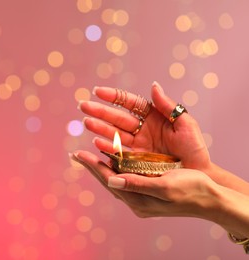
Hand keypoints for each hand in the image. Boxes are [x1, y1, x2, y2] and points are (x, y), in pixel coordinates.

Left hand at [70, 150, 218, 219]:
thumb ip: (138, 184)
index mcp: (138, 200)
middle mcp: (135, 200)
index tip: (77, 154)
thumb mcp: (165, 186)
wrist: (210, 199)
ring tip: (89, 157)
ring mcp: (140, 197)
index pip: (108, 180)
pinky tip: (112, 162)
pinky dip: (115, 169)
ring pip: (114, 180)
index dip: (92, 166)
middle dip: (92, 166)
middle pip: (107, 180)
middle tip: (76, 155)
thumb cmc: (191, 190)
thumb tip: (111, 182)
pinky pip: (125, 179)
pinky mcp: (147, 192)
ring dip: (101, 168)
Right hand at [78, 82, 210, 170]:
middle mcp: (142, 129)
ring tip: (86, 123)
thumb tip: (153, 85)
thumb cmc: (195, 149)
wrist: (199, 175)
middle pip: (117, 117)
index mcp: (153, 116)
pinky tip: (96, 143)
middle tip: (83, 106)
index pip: (130, 103)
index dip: (114, 96)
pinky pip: (118, 152)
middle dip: (100, 111)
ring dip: (99, 128)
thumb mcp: (186, 124)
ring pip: (114, 133)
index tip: (97, 91)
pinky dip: (107, 148)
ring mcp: (137, 145)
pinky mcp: (134, 160)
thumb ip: (168, 106)